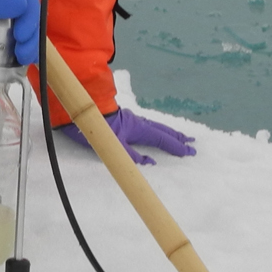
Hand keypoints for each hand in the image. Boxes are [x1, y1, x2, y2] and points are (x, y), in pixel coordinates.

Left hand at [0, 0, 41, 66]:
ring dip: (31, 46)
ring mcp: (12, 20)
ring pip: (31, 31)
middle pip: (33, 17)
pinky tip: (23, 61)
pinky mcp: (8, 35)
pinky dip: (26, 52)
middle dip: (32, 36)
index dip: (30, 14)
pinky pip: (23, 43)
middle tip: (22, 52)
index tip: (20, 33)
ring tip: (23, 58)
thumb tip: (22, 5)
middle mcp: (13, 4)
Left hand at [61, 107, 195, 165]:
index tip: (190, 151)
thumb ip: (131, 156)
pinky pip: (146, 123)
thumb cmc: (95, 128)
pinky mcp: (123, 118)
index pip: (161, 139)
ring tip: (178, 135)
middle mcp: (137, 122)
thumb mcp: (112, 146)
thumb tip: (150, 162)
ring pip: (154, 125)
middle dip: (177, 137)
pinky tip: (152, 129)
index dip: (176, 146)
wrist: (79, 108)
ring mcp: (131, 118)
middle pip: (161, 130)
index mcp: (137, 128)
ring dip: (167, 131)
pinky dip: (155, 128)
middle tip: (192, 141)